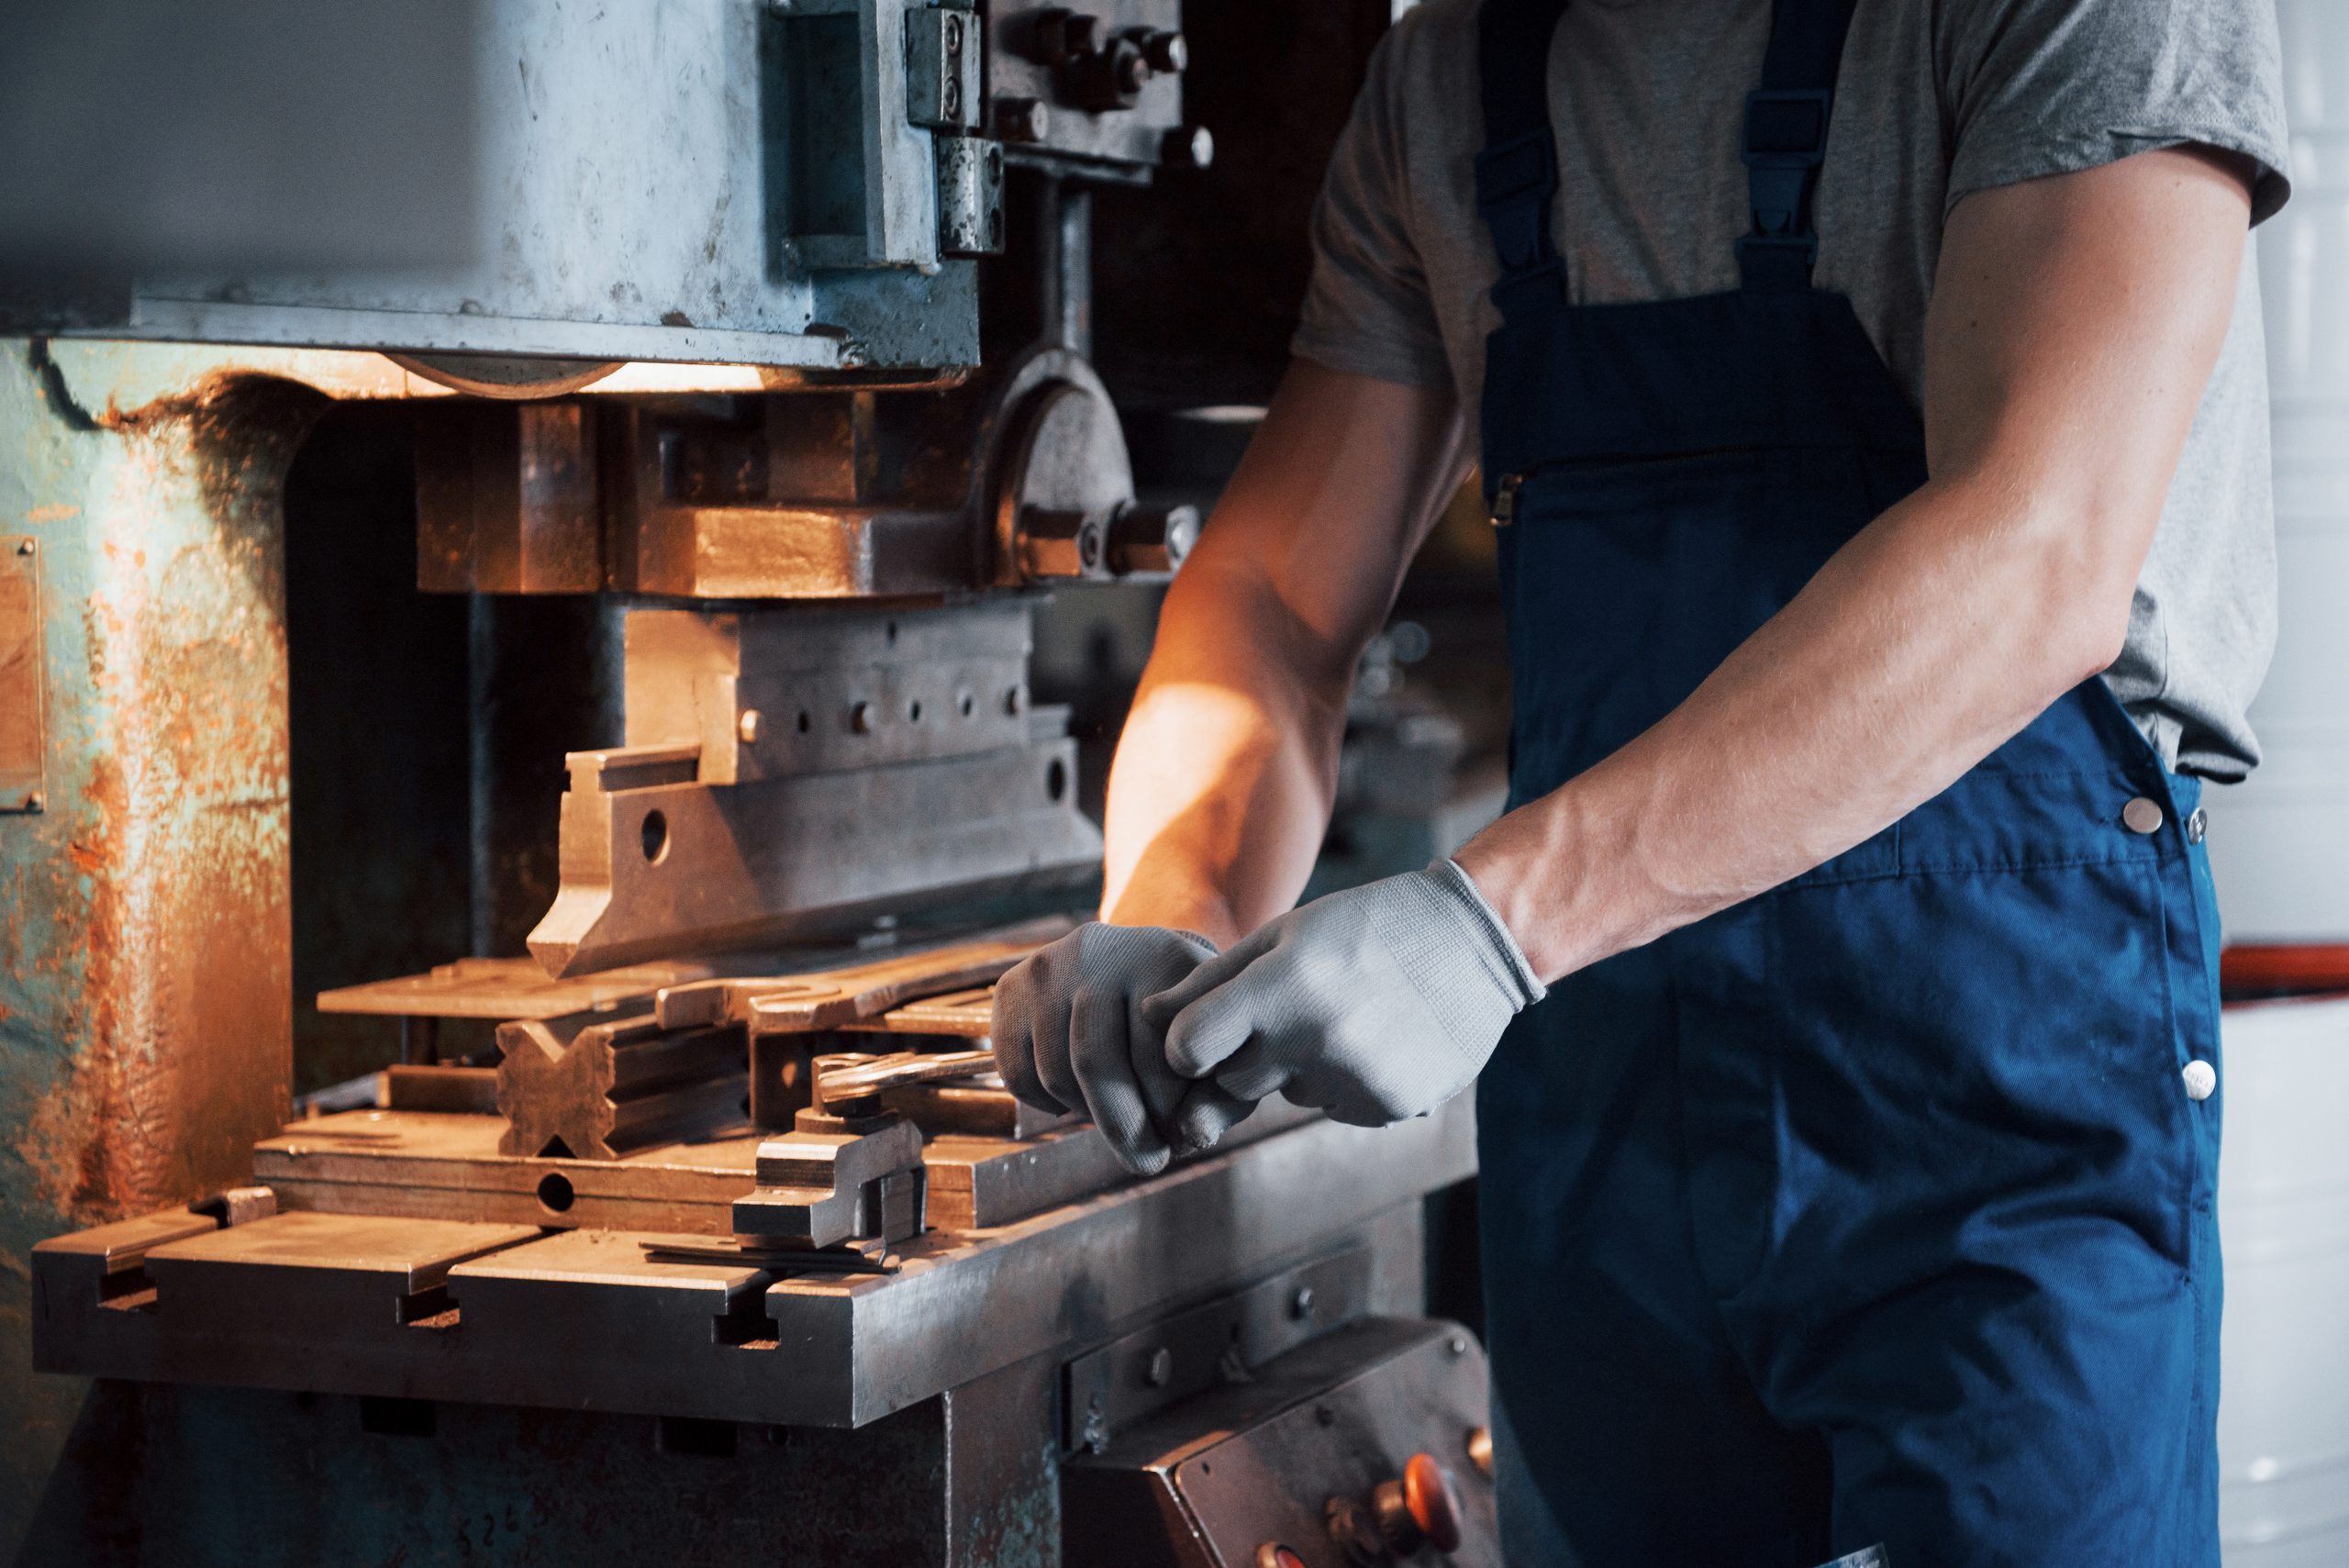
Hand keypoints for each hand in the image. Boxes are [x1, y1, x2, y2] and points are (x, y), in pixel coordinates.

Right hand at [992, 923, 1244, 1174]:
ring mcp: (1050, 965)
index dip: (1167, 1111)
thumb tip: (1189, 1138)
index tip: (1178, 1144)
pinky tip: (1076, 1098)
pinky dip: (1043, 1102)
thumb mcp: (1216, 1043)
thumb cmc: (1185, 1020)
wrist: (1135, 964)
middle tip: (1146, 1162)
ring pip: (1054, 1073)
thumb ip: (1219, 1095)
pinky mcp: (1012, 985)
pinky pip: (1016, 1071)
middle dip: (1123, 1127)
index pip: (1155, 1051)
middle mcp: (1101, 950)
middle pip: (1096, 1064)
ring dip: (1085, 1113)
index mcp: (1163, 956)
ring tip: (1115, 1116)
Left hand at [1143, 860, 1544, 1149]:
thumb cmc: (1365, 928)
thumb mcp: (1286, 935)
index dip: (1185, 1045)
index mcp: (1281, 987)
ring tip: (1343, 1016)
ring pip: (1284, 1095)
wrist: (1475, 944)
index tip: (1200, 1034)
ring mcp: (1354, 1080)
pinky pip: (1331, 1107)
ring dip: (1295, 1067)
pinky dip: (1340, 1081)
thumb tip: (1145, 1016)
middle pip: (1230, 1081)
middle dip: (1242, 1055)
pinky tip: (1373, 1038)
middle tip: (1288, 1012)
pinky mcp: (1386, 1107)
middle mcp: (1315, 1040)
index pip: (1186, 1050)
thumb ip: (1211, 981)